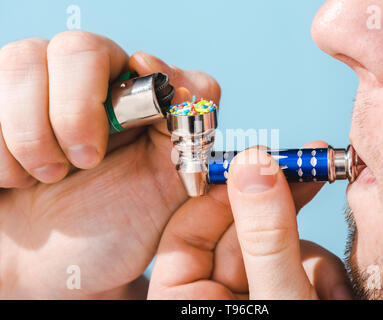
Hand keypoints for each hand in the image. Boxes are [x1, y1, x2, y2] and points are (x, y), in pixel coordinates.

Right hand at [0, 31, 220, 298]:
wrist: (53, 259)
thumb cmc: (112, 228)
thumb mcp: (163, 197)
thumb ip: (190, 148)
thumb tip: (207, 99)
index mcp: (149, 109)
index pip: (164, 71)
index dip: (157, 81)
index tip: (146, 120)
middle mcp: (102, 87)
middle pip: (84, 47)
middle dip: (76, 107)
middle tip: (82, 161)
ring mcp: (49, 87)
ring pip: (28, 57)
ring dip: (31, 127)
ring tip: (44, 177)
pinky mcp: (6, 98)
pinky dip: (0, 139)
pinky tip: (15, 176)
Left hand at [148, 144, 352, 299]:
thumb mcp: (276, 297)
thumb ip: (264, 236)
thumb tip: (253, 165)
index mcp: (184, 299)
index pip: (188, 230)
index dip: (223, 193)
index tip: (257, 163)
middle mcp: (213, 293)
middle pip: (238, 232)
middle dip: (278, 209)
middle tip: (308, 168)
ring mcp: (248, 293)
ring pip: (271, 245)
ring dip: (309, 255)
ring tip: (329, 282)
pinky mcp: (281, 294)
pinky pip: (294, 265)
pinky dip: (320, 273)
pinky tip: (334, 294)